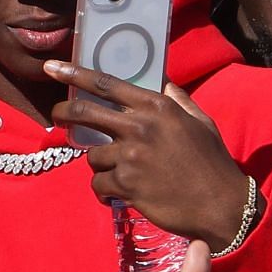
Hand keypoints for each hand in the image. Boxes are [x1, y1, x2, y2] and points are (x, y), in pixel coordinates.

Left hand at [46, 62, 251, 248]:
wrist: (220, 204)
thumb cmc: (211, 161)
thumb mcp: (199, 122)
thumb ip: (176, 100)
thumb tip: (162, 80)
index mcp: (157, 107)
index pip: (106, 83)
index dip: (74, 74)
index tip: (51, 67)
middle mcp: (140, 127)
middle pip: (82, 112)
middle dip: (63, 114)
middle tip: (58, 118)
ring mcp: (130, 155)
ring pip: (92, 157)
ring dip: (104, 167)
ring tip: (128, 175)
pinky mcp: (124, 183)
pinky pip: (98, 184)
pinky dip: (107, 191)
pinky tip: (124, 194)